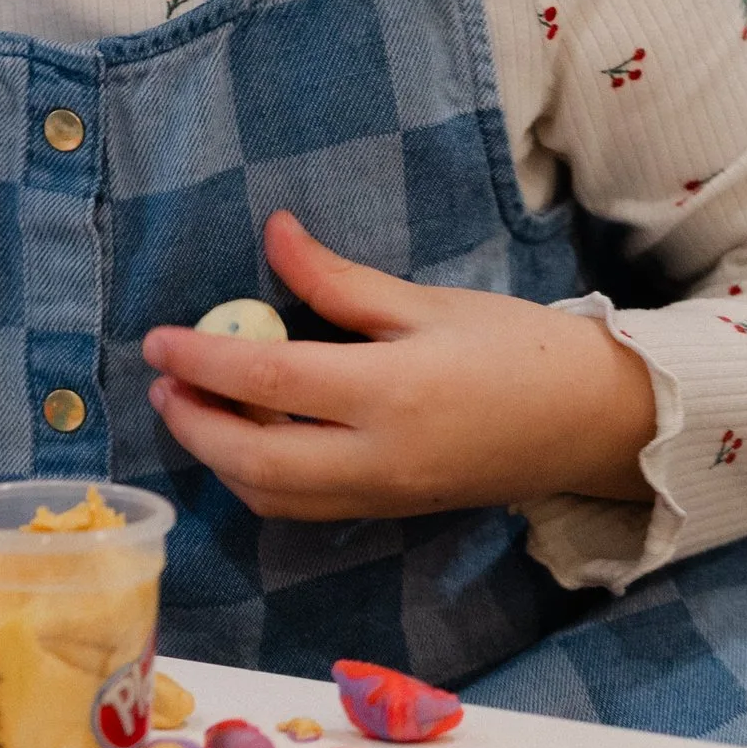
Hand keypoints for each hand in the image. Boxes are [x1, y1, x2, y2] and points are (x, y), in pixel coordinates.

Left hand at [142, 208, 657, 520]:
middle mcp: (378, 459)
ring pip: (272, 495)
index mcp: (389, 394)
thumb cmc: (514, 348)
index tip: (156, 338)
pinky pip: (303, 507)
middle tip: (160, 379)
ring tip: (191, 403)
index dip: (201, 359)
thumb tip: (272, 233)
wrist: (590, 421)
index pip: (267, 381)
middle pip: (254, 460)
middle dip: (192, 423)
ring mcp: (383, 497)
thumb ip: (337, 280)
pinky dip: (258, 477)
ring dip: (218, 456)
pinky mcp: (389, 514)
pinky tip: (245, 435)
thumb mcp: (424, 303)